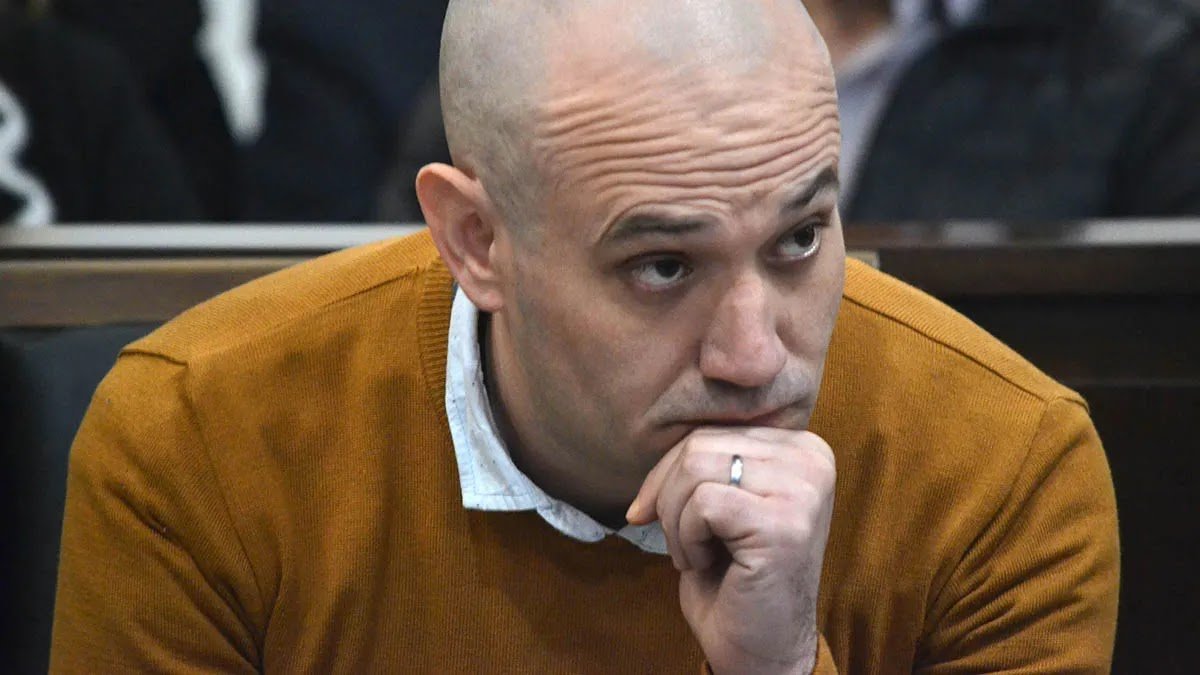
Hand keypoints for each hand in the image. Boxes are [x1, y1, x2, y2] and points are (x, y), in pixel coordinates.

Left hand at [626, 427, 835, 674]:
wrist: (761, 648)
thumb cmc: (735, 577)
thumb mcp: (721, 500)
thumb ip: (705, 459)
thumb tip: (649, 431)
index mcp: (802, 446)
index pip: (711, 430)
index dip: (668, 472)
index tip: (652, 511)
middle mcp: (812, 459)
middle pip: (699, 445)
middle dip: (667, 496)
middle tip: (683, 543)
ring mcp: (803, 490)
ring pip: (695, 468)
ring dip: (676, 520)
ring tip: (697, 554)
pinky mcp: (784, 523)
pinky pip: (702, 504)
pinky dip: (687, 539)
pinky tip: (708, 563)